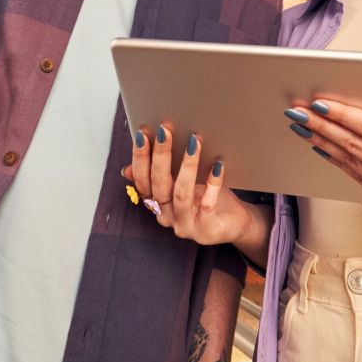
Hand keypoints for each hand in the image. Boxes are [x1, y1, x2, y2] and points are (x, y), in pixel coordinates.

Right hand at [121, 123, 252, 247]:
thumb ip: (159, 176)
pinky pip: (207, 204)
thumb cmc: (206, 198)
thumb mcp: (180, 185)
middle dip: (161, 155)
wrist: (234, 224)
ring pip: (181, 194)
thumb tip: (127, 170)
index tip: (143, 134)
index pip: (142, 181)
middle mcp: (167, 217)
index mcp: (157, 204)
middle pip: (159, 185)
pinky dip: (212, 183)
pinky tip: (218, 165)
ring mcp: (186, 225)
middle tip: (165, 131)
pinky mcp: (206, 230)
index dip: (140, 158)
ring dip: (187, 166)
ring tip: (194, 143)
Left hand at [292, 79, 361, 224]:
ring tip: (299, 125)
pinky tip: (317, 145)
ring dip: (322, 143)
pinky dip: (335, 160)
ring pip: (351, 164)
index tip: (323, 103)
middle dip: (324, 127)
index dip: (348, 117)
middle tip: (297, 111)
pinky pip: (356, 177)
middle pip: (357, 148)